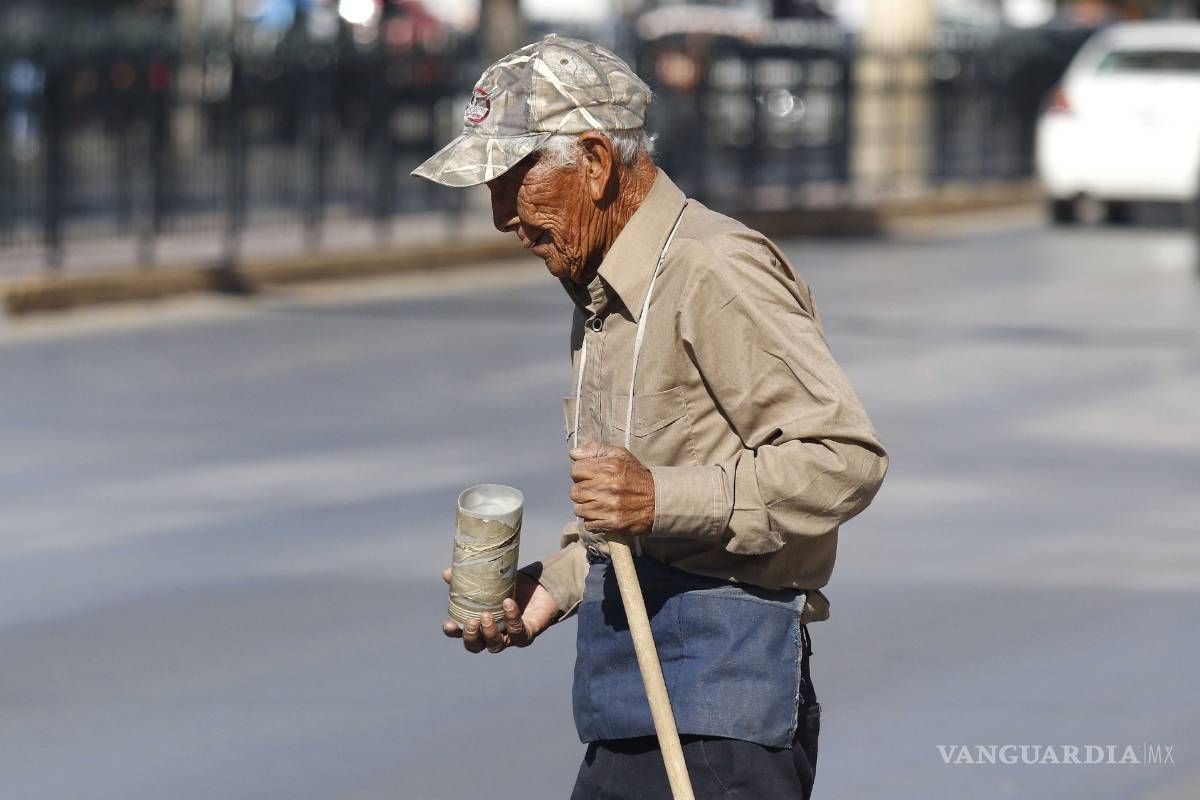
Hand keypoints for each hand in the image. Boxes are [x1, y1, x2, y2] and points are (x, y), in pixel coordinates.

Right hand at [441, 568, 558, 653]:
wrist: (540, 588)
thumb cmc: (510, 587)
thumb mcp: (489, 580)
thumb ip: (468, 577)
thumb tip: (447, 572)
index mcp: (480, 624)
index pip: (461, 634)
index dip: (453, 632)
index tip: (448, 624)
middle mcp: (492, 635)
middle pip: (476, 646)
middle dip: (471, 637)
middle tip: (472, 622)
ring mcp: (509, 637)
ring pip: (496, 645)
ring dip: (489, 633)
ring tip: (487, 615)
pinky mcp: (527, 634)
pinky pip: (518, 632)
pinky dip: (512, 619)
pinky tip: (508, 604)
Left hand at [569, 442, 654, 535]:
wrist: (657, 500)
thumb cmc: (637, 476)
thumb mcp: (621, 455)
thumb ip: (596, 450)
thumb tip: (573, 453)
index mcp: (608, 468)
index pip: (575, 470)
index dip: (580, 474)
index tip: (589, 477)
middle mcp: (607, 487)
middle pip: (574, 491)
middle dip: (582, 491)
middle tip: (594, 491)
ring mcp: (608, 506)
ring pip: (579, 509)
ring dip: (586, 507)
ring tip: (598, 503)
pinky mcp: (611, 523)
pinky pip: (588, 524)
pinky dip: (593, 521)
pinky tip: (603, 514)